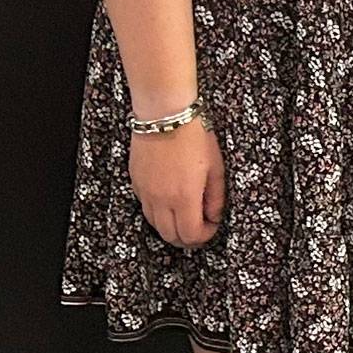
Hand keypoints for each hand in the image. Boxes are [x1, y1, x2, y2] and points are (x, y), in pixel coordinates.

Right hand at [129, 117, 224, 248]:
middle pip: (170, 236)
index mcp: (184, 197)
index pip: (191, 234)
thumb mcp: (215, 167)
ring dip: (171, 227)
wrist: (164, 115)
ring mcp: (145, 193)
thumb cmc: (193, 136)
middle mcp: (161, 200)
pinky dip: (158, 212)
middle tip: (199, 228)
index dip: (205, 236)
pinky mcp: (136, 183)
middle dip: (187, 238)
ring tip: (185, 216)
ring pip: (155, 225)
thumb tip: (214, 216)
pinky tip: (169, 201)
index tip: (213, 226)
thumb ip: (216, 197)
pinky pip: (145, 208)